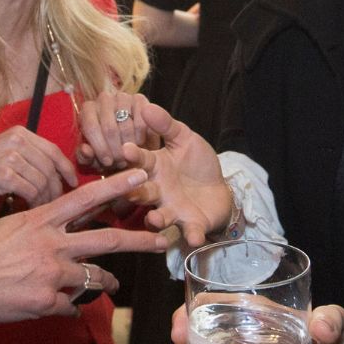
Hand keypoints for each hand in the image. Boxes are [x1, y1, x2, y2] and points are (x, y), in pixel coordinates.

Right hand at [0, 125, 75, 213]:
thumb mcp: (2, 155)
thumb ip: (26, 157)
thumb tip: (55, 173)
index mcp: (18, 133)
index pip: (53, 150)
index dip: (66, 169)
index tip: (73, 183)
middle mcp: (16, 141)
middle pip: (51, 168)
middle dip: (58, 189)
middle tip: (57, 204)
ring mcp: (9, 157)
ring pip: (44, 182)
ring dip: (46, 200)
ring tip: (42, 210)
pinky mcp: (3, 176)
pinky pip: (32, 192)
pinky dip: (35, 205)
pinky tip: (30, 211)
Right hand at [0, 168, 169, 322]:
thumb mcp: (11, 226)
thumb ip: (41, 228)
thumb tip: (63, 231)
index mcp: (42, 220)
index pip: (86, 198)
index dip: (116, 186)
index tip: (140, 174)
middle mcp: (52, 244)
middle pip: (106, 240)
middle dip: (139, 240)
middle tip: (163, 239)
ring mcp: (52, 275)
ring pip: (94, 278)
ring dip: (107, 282)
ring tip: (115, 284)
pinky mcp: (46, 302)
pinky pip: (70, 306)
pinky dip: (70, 307)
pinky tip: (63, 308)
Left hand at [75, 89, 155, 171]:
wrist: (131, 146)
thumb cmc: (108, 152)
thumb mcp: (93, 159)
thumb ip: (85, 157)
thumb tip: (86, 150)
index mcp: (87, 110)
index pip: (91, 127)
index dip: (99, 148)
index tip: (107, 162)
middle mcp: (103, 99)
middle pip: (109, 127)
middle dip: (115, 150)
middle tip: (120, 163)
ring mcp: (122, 97)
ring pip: (126, 125)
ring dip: (129, 146)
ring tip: (129, 156)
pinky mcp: (140, 99)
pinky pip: (141, 122)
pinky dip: (141, 137)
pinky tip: (139, 145)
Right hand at [120, 99, 228, 245]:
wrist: (218, 187)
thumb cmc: (196, 162)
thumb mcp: (184, 139)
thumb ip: (167, 125)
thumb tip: (146, 105)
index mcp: (154, 168)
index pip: (139, 161)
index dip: (133, 157)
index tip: (125, 149)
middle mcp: (157, 191)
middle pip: (142, 193)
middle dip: (136, 192)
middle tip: (131, 190)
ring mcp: (172, 209)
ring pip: (159, 216)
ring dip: (157, 219)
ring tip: (155, 218)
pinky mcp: (191, 224)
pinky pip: (189, 231)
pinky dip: (192, 235)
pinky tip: (194, 237)